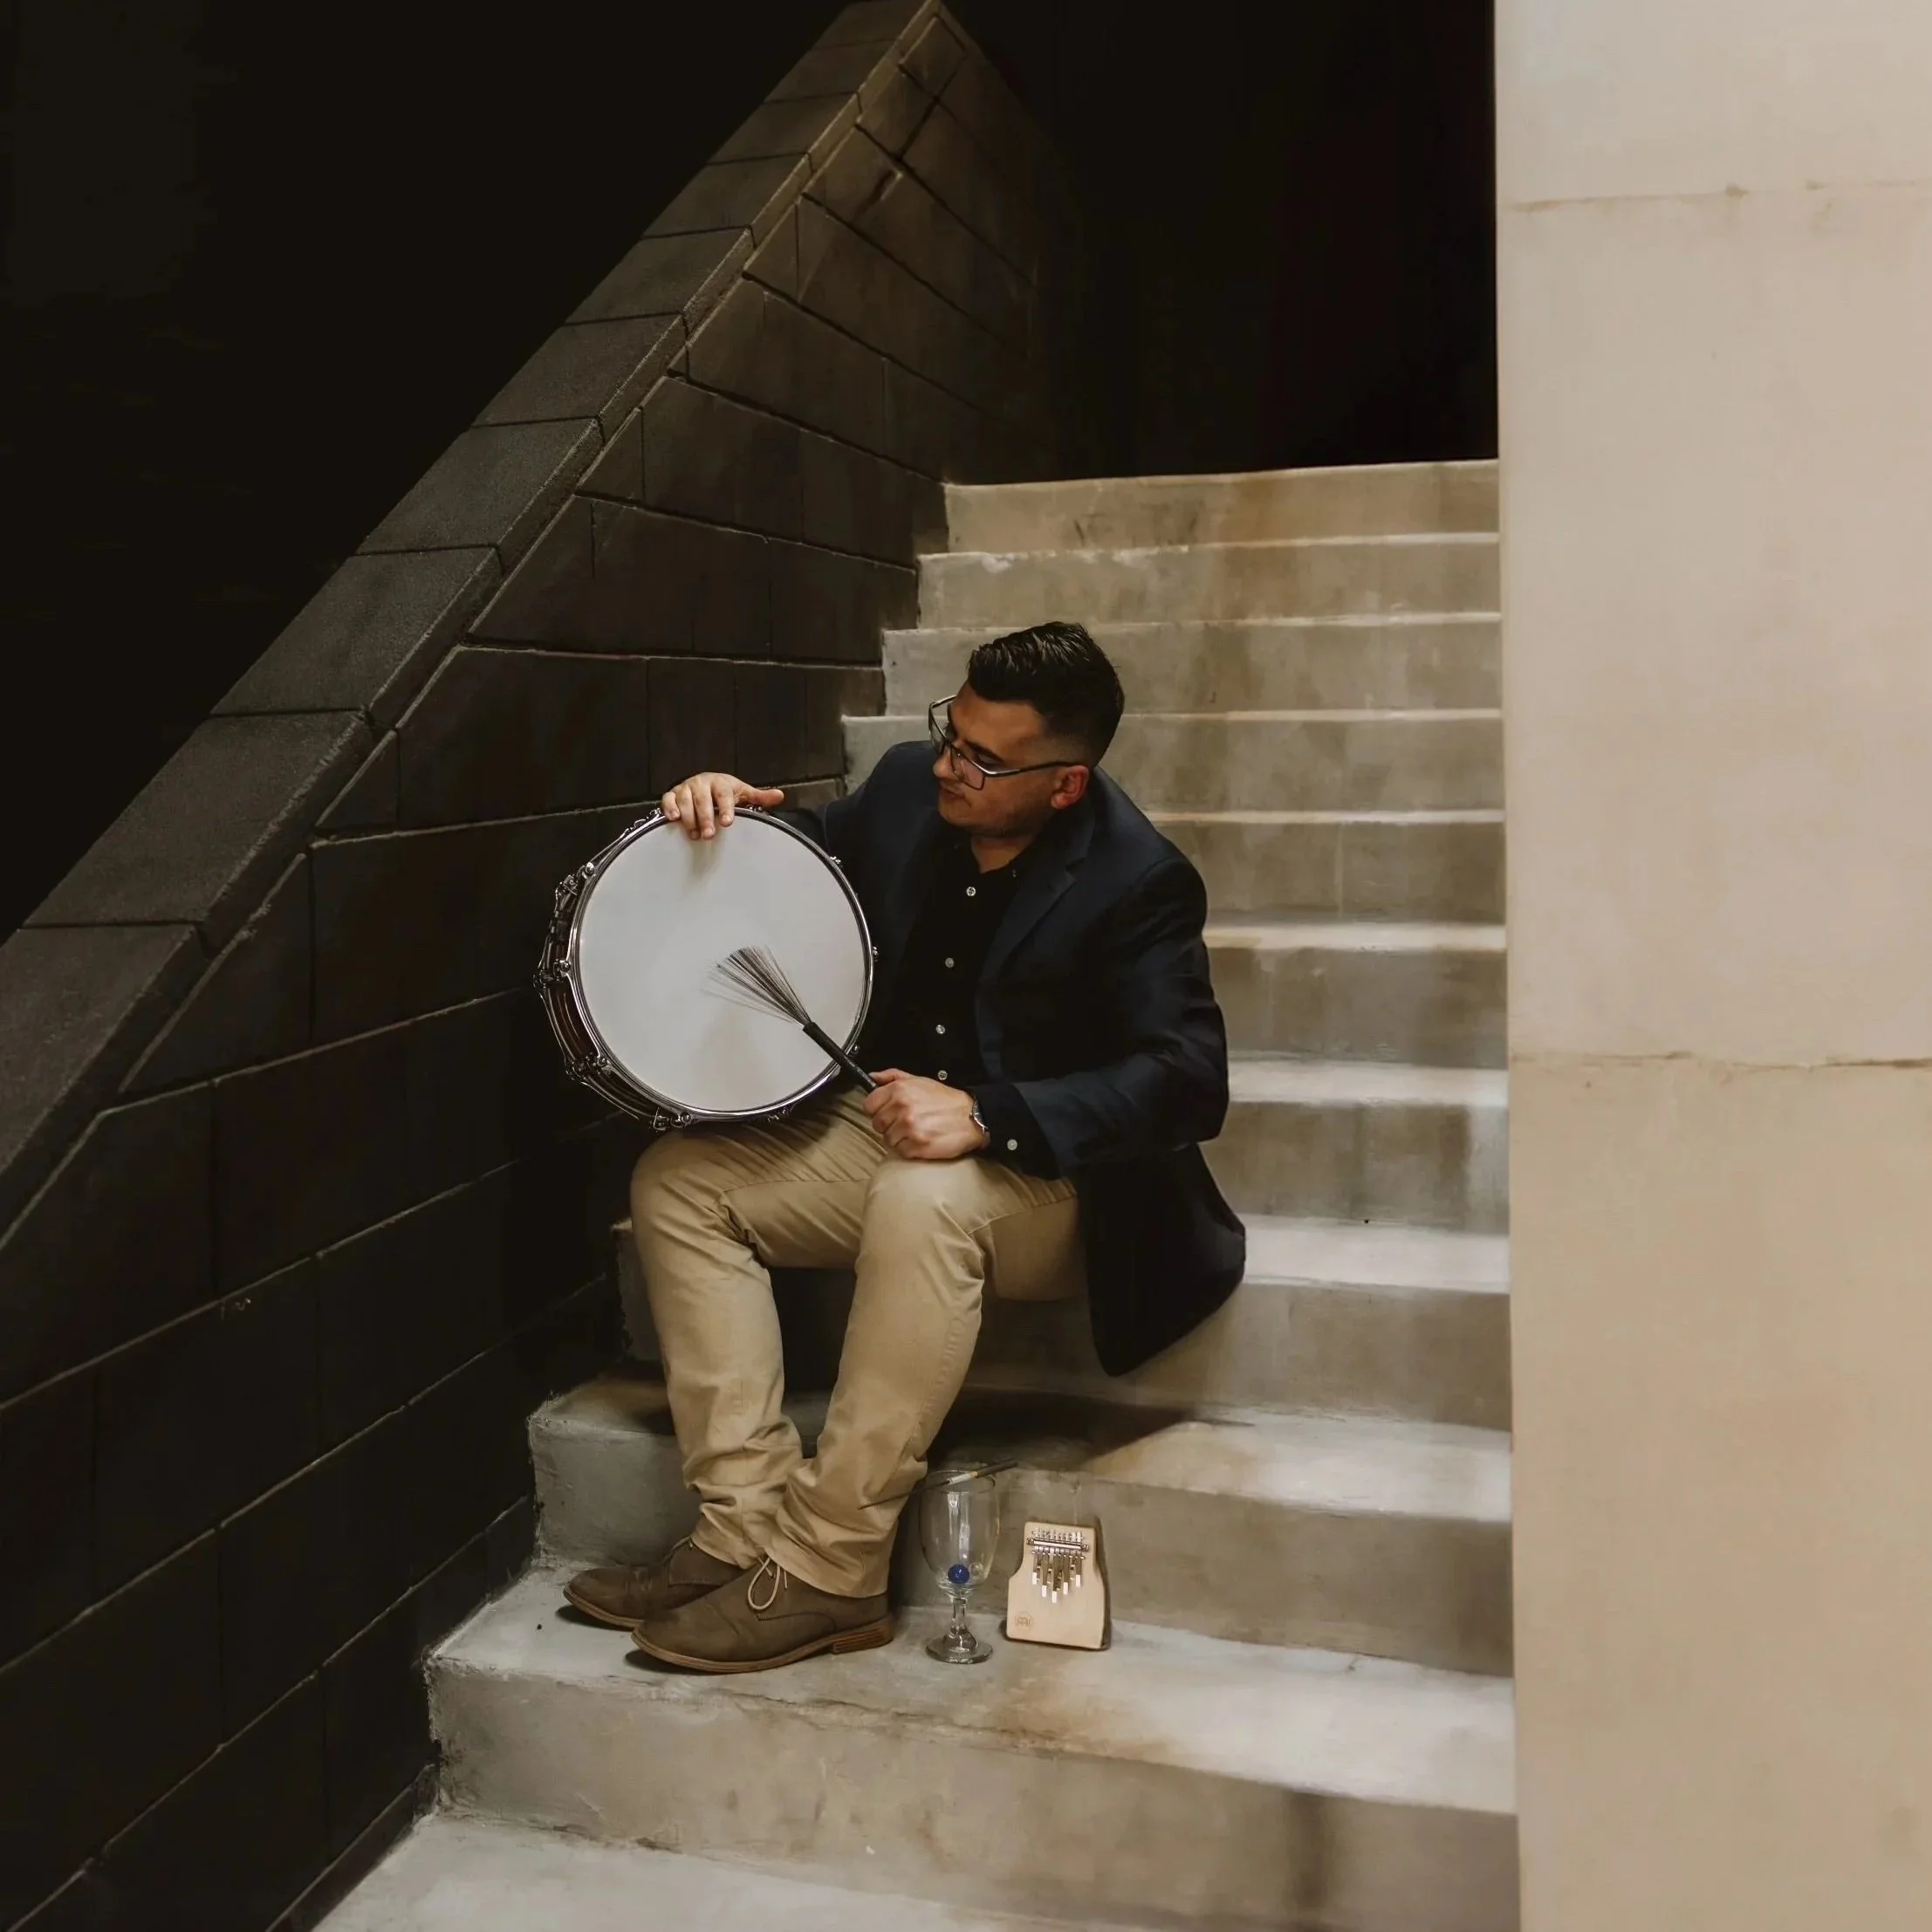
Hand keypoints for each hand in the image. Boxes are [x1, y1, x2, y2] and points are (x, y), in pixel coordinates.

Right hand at [660, 772, 784, 839]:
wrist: (704, 784)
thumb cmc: (724, 792)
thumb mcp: (742, 793)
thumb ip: (759, 797)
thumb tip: (780, 796)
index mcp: (720, 783)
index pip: (724, 795)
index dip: (726, 808)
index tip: (728, 822)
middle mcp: (701, 783)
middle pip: (702, 800)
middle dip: (706, 818)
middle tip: (710, 835)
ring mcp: (685, 788)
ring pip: (685, 801)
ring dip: (689, 819)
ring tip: (695, 835)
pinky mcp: (672, 794)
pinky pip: (668, 799)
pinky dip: (670, 808)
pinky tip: (674, 819)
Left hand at [863, 1069, 989, 1160]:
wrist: (972, 1117)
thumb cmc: (946, 1100)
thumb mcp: (920, 1080)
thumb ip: (893, 1077)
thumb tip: (872, 1077)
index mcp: (899, 1090)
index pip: (868, 1105)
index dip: (877, 1110)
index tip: (887, 1112)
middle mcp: (902, 1108)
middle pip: (877, 1124)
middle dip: (889, 1125)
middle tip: (906, 1123)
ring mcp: (909, 1128)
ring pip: (888, 1139)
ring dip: (899, 1138)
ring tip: (916, 1131)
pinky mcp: (917, 1146)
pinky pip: (901, 1151)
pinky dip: (909, 1149)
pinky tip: (922, 1140)